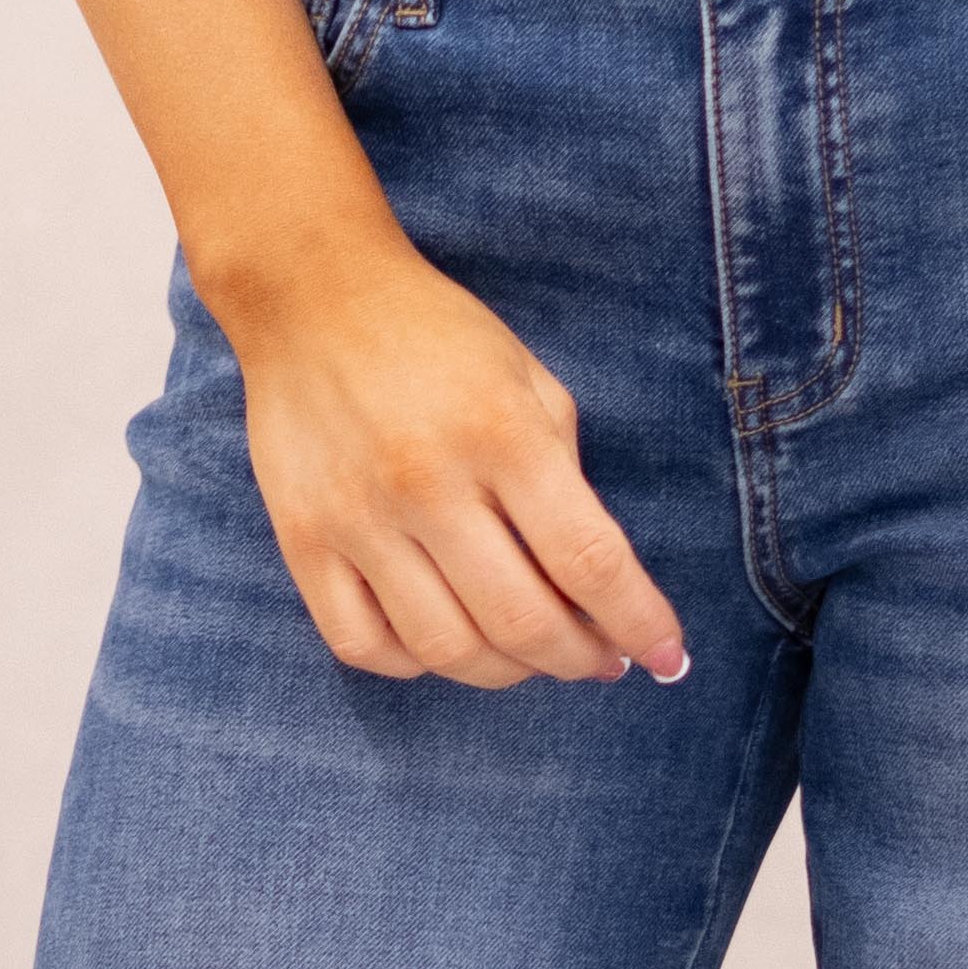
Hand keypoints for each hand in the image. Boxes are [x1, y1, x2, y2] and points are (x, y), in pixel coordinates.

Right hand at [209, 228, 688, 689]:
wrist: (311, 296)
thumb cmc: (440, 340)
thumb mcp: (531, 383)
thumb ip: (568, 479)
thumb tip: (596, 583)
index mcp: (502, 434)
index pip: (589, 559)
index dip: (638, 621)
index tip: (666, 656)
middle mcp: (427, 482)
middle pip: (522, 620)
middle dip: (580, 659)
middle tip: (603, 660)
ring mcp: (357, 518)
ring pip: (446, 647)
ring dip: (508, 672)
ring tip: (534, 656)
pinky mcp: (301, 540)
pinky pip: (363, 644)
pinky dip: (418, 663)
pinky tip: (451, 641)